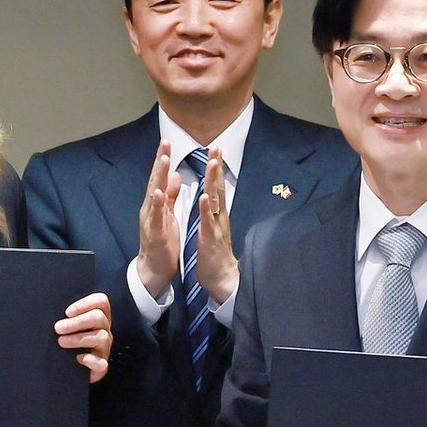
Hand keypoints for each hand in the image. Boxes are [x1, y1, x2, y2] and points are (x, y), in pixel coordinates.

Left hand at [56, 292, 112, 382]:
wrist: (69, 370)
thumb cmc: (67, 345)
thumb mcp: (66, 328)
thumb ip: (65, 318)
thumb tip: (51, 313)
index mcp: (97, 318)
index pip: (101, 302)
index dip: (86, 303)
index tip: (67, 312)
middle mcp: (104, 330)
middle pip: (99, 317)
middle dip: (77, 321)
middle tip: (58, 328)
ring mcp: (104, 349)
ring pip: (101, 337)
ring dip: (79, 338)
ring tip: (61, 342)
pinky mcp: (101, 367)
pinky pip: (101, 363)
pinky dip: (90, 360)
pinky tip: (77, 358)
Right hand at [135, 140, 180, 298]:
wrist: (153, 269)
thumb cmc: (162, 241)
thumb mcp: (167, 214)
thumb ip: (169, 195)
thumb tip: (173, 175)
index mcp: (157, 204)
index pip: (160, 177)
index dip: (163, 159)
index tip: (167, 141)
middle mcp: (150, 209)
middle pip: (155, 180)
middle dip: (159, 161)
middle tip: (164, 142)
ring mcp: (151, 221)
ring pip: (154, 195)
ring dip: (158, 177)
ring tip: (163, 160)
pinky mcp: (155, 234)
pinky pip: (156, 218)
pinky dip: (157, 206)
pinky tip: (158, 194)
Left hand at [194, 148, 237, 304]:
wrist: (222, 279)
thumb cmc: (215, 253)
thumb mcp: (213, 227)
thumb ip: (213, 211)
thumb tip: (213, 195)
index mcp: (216, 214)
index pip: (216, 187)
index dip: (215, 168)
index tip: (215, 149)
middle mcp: (219, 217)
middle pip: (218, 187)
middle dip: (217, 167)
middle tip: (217, 147)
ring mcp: (216, 227)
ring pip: (216, 201)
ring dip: (214, 182)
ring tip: (213, 164)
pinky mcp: (211, 240)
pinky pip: (208, 223)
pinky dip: (206, 210)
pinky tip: (204, 197)